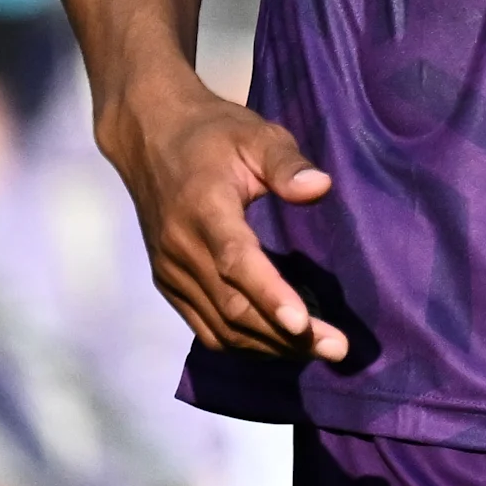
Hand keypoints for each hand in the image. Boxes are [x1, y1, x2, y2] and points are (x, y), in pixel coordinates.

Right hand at [93, 71, 345, 362]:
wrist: (149, 137)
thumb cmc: (213, 134)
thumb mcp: (256, 134)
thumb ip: (287, 163)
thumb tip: (320, 188)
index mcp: (204, 209)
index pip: (236, 261)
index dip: (269, 295)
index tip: (303, 325)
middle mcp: (180, 248)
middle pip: (233, 306)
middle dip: (284, 336)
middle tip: (336, 349)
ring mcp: (169, 270)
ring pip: (218, 325)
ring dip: (267, 346)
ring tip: (316, 351)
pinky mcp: (167, 282)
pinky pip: (203, 326)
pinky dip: (239, 343)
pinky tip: (275, 344)